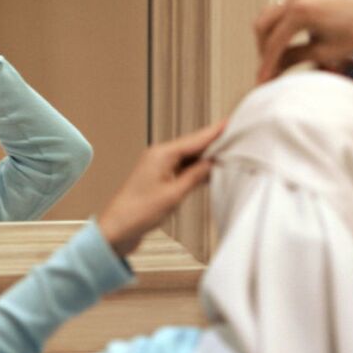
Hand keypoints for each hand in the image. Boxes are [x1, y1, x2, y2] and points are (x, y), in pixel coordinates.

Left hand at [98, 120, 225, 256]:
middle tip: (236, 138)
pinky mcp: (158, 179)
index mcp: (161, 154)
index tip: (231, 123)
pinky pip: (182, 168)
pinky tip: (208, 172)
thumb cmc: (138, 212)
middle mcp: (159, 156)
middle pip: (192, 146)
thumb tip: (211, 162)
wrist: (117, 229)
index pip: (195, 140)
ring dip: (205, 157)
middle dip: (213, 143)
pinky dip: (195, 169)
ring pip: (188, 157)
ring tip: (228, 154)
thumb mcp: (174, 194)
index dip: (215, 132)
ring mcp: (158, 167)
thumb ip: (195, 176)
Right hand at [254, 0, 352, 82]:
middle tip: (269, 70)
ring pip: (268, 17)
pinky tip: (286, 45)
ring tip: (278, 59)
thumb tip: (270, 71)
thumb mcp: (322, 53)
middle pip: (263, 26)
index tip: (262, 82)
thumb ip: (292, 59)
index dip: (266, 64)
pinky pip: (281, 11)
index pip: (274, 42)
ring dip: (269, 38)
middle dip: (264, 50)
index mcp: (302, 11)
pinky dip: (279, 28)